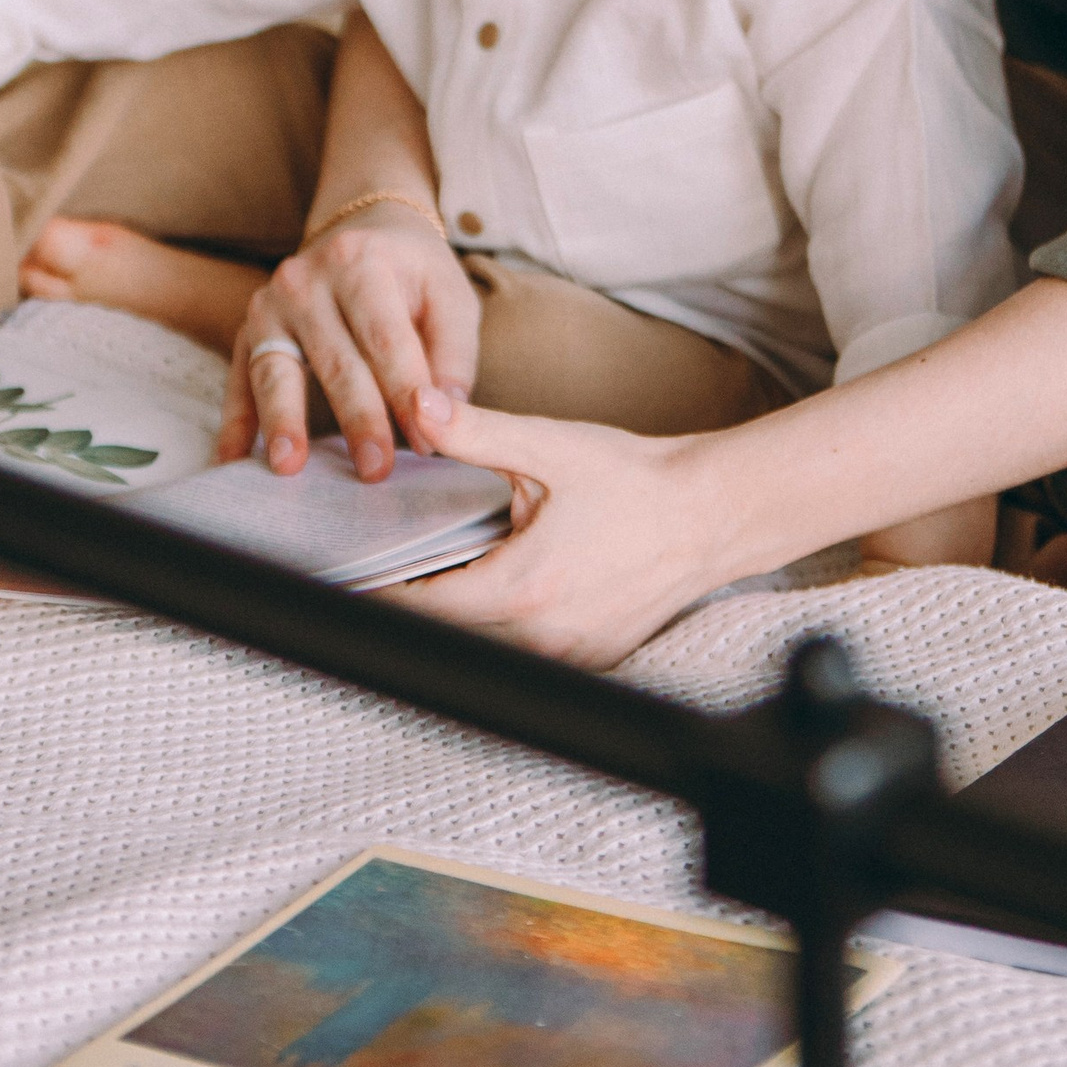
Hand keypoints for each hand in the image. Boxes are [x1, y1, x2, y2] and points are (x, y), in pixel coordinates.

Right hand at [218, 209, 482, 482]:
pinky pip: (239, 381)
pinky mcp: (247, 331)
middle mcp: (305, 279)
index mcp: (360, 261)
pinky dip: (235, 423)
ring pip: (276, 372)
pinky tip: (233, 461)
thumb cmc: (413, 274)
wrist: (361, 229)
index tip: (427, 441)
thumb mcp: (449, 296)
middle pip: (335, 360)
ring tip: (290, 466)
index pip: (385, 338)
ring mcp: (270, 305)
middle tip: (377, 470)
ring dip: (284, 422)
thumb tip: (445, 411)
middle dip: (358, 418)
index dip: (406, 392)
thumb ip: (452, 353)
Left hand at [379, 396, 731, 667]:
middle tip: (397, 569)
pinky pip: (526, 658)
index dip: (382, 593)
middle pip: (448, 636)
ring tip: (447, 579)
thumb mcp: (550, 447)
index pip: (422, 610)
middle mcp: (542, 638)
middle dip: (419, 604)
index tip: (355, 576)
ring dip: (463, 620)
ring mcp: (570, 659)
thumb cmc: (635, 480)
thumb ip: (475, 432)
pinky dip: (505, 631)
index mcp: (522, 588)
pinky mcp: (592, 662)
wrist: (710, 514)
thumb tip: (418, 404)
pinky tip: (508, 593)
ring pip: (485, 651)